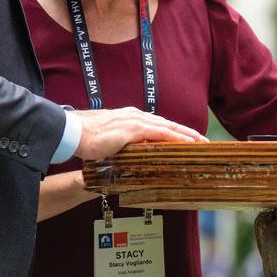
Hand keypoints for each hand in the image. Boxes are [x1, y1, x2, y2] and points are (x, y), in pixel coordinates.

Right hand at [73, 106, 207, 159]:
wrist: (73, 132)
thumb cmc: (86, 138)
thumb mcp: (109, 143)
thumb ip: (121, 147)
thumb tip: (129, 159)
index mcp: (130, 118)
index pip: (158, 125)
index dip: (174, 132)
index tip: (187, 139)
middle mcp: (136, 117)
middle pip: (167, 124)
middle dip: (186, 133)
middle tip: (203, 141)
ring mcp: (136, 121)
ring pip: (168, 127)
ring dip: (187, 135)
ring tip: (202, 143)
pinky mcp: (134, 129)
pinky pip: (161, 133)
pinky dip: (176, 138)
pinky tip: (187, 143)